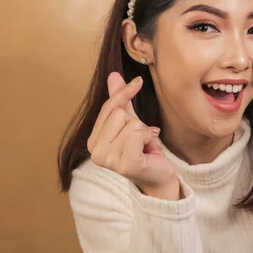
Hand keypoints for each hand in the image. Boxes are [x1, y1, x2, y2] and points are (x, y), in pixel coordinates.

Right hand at [86, 72, 179, 199]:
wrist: (159, 177)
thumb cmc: (144, 151)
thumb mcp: (131, 122)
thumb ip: (120, 101)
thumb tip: (113, 75)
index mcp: (93, 141)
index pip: (108, 107)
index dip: (125, 93)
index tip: (138, 82)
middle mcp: (95, 152)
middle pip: (120, 113)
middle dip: (138, 123)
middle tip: (141, 141)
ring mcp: (108, 160)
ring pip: (131, 123)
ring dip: (145, 133)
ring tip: (144, 147)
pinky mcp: (124, 164)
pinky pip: (138, 133)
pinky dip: (149, 139)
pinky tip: (148, 151)